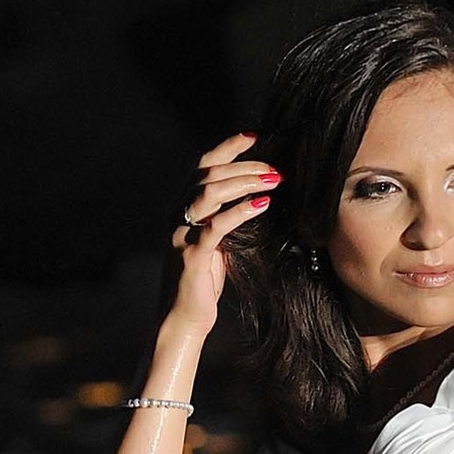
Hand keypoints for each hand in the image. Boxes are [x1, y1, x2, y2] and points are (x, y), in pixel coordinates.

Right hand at [162, 132, 280, 344]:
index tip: (256, 135)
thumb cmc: (203, 281)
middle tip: (276, 168)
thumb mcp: (216, 242)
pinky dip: (239, 212)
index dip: (228, 147)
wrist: (184, 317)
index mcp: (182, 207)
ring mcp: (181, 233)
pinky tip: (262, 205)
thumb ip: (226, 219)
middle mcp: (177, 214)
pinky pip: (216, 226)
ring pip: (209, 193)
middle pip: (209, 174)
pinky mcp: (192, 254)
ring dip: (243, 182)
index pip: (203, 165)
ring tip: (274, 180)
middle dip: (245, 166)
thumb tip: (257, 199)